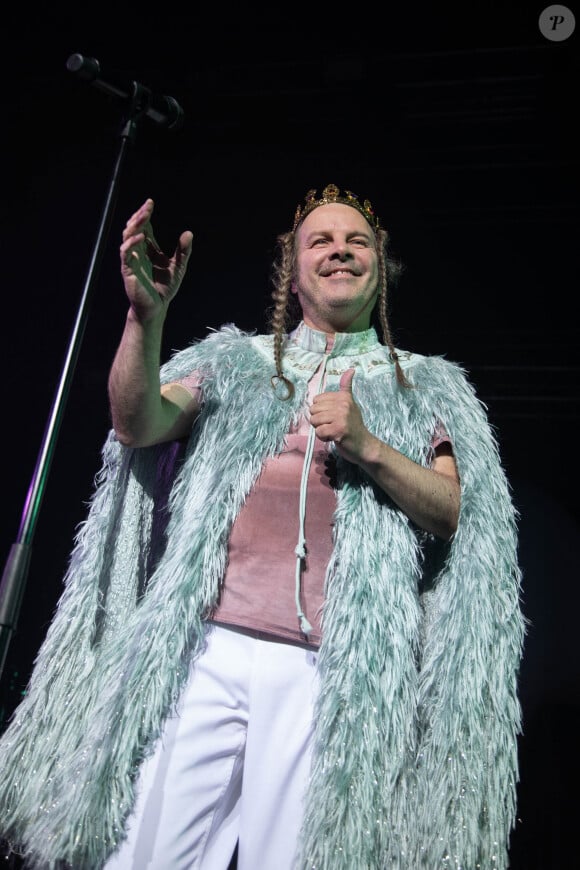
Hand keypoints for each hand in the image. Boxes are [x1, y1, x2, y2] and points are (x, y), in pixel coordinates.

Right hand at [120, 199, 192, 321]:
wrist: (157, 308)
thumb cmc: (165, 288)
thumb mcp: (179, 267)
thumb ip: (183, 251)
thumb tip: (189, 232)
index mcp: (148, 249)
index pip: (144, 227)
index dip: (145, 214)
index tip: (150, 203)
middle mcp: (138, 251)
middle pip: (134, 228)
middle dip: (140, 216)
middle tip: (148, 206)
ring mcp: (131, 260)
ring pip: (127, 237)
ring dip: (135, 225)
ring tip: (144, 215)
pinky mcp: (128, 270)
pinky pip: (126, 253)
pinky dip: (132, 244)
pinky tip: (141, 237)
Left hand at [309, 368, 372, 463]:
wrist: (364, 445)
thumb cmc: (353, 425)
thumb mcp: (350, 403)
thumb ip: (346, 387)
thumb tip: (351, 369)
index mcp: (343, 397)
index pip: (316, 400)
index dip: (321, 411)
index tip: (333, 416)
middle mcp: (343, 404)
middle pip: (313, 410)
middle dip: (319, 421)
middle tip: (333, 425)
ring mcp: (341, 417)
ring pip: (314, 421)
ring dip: (321, 429)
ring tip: (333, 431)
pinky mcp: (339, 430)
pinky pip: (319, 432)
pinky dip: (324, 438)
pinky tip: (334, 437)